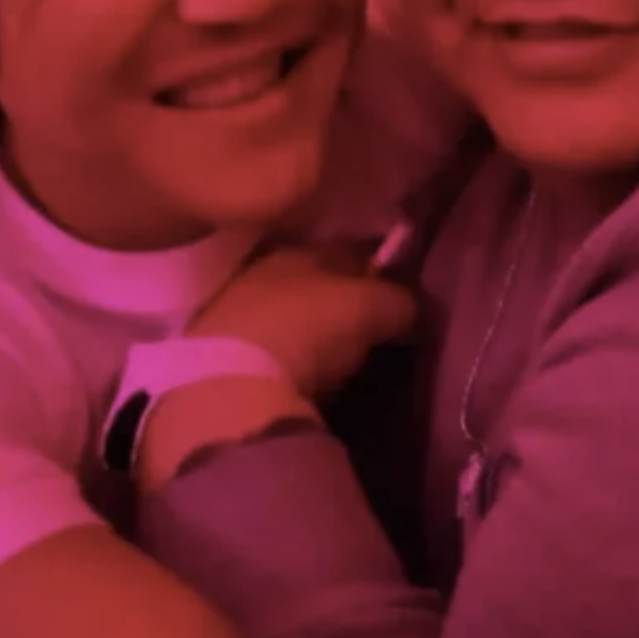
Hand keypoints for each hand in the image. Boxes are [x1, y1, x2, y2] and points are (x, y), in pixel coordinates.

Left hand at [185, 242, 417, 400]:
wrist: (228, 388)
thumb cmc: (308, 330)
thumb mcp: (371, 308)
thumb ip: (401, 300)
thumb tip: (417, 306)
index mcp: (301, 249)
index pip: (351, 250)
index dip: (380, 269)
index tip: (402, 293)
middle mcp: (266, 271)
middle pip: (321, 283)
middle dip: (347, 301)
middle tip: (380, 328)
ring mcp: (238, 312)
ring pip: (295, 316)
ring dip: (318, 332)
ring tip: (347, 359)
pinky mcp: (221, 356)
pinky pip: (274, 349)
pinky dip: (293, 360)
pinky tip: (309, 379)